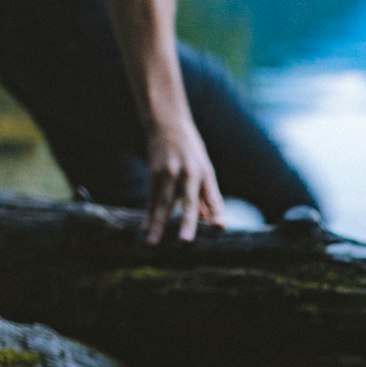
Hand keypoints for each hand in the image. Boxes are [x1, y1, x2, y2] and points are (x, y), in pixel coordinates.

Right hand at [145, 119, 225, 243]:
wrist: (167, 124)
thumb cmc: (191, 152)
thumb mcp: (204, 170)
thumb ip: (208, 198)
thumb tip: (214, 224)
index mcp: (204, 173)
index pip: (212, 197)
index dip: (216, 212)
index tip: (219, 229)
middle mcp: (188, 173)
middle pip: (187, 201)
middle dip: (187, 222)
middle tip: (185, 243)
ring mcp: (169, 172)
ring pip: (163, 203)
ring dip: (158, 224)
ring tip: (152, 243)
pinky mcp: (153, 172)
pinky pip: (151, 198)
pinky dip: (148, 214)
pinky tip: (144, 229)